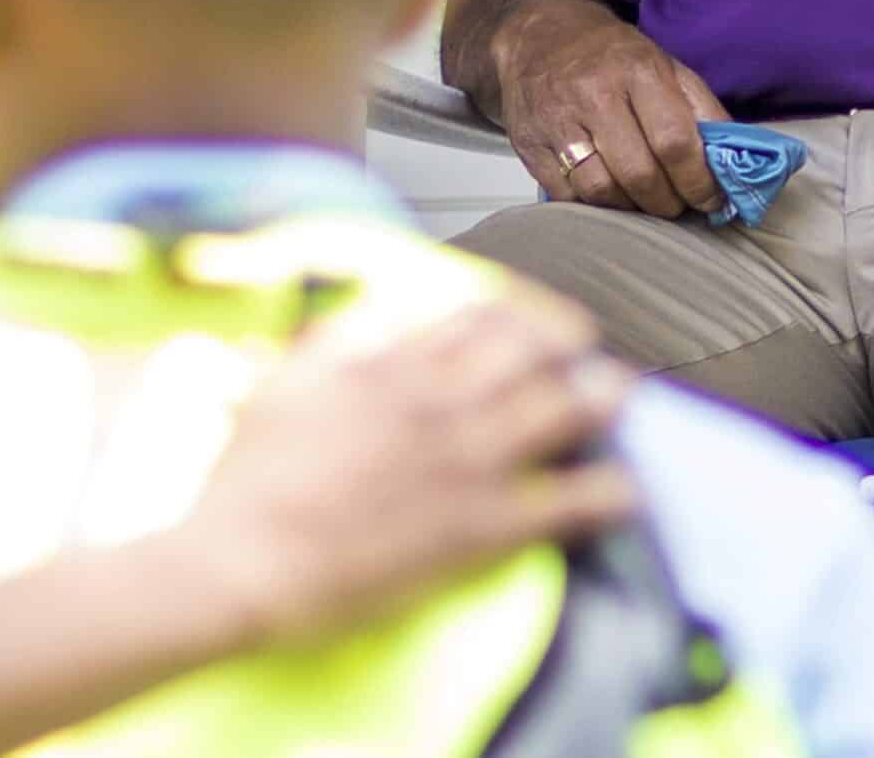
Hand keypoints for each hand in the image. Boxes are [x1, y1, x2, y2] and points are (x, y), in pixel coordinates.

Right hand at [182, 296, 635, 645]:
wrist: (244, 562)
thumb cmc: (246, 481)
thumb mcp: (282, 383)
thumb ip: (334, 342)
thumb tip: (371, 316)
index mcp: (389, 362)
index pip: (473, 316)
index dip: (513, 312)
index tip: (526, 317)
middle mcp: (439, 399)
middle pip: (530, 350)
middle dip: (568, 342)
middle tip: (586, 347)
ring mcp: (465, 461)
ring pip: (562, 408)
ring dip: (601, 396)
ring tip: (622, 394)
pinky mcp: (481, 527)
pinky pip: (566, 502)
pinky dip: (606, 493)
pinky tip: (629, 491)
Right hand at [489, 0, 726, 216]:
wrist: (536, 34)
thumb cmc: (610, 53)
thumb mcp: (665, 63)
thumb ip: (702, 109)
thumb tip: (736, 161)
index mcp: (637, 70)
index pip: (675, 141)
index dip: (699, 181)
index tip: (711, 199)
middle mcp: (594, 94)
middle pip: (639, 173)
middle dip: (668, 202)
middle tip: (678, 206)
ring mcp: (556, 121)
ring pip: (601, 190)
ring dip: (632, 209)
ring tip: (645, 203)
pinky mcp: (528, 144)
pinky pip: (567, 196)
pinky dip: (595, 207)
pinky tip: (610, 196)